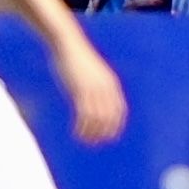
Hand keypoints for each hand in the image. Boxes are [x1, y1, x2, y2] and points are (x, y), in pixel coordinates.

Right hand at [48, 28, 128, 144]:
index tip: (110, 136)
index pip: (119, 110)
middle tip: (95, 143)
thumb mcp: (92, 73)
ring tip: (84, 141)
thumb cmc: (77, 59)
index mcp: (111, 83)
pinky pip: (84, 115)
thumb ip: (97, 85)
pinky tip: (76, 134)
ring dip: (92, 133)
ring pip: (97, 119)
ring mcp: (93, 89)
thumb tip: (94, 98)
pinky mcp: (80, 90)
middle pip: (110, 117)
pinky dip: (82, 128)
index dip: (116, 125)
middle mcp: (105, 87)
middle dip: (104, 132)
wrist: (68, 44)